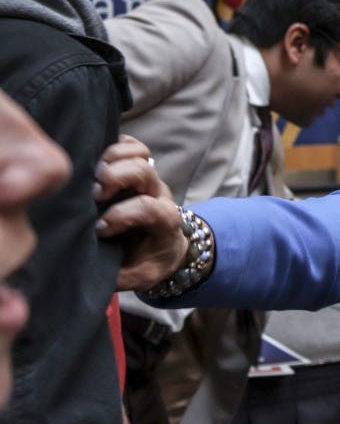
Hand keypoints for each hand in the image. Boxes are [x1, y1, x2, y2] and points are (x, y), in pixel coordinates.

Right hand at [94, 135, 186, 290]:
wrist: (168, 248)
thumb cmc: (149, 262)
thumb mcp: (139, 277)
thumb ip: (118, 274)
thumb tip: (87, 270)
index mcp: (165, 222)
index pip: (149, 208)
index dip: (123, 215)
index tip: (100, 229)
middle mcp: (159, 195)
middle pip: (145, 171)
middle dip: (117, 178)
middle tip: (94, 193)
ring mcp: (150, 179)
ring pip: (140, 153)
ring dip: (113, 158)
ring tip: (94, 174)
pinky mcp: (139, 169)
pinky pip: (133, 146)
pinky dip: (116, 146)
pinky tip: (98, 158)